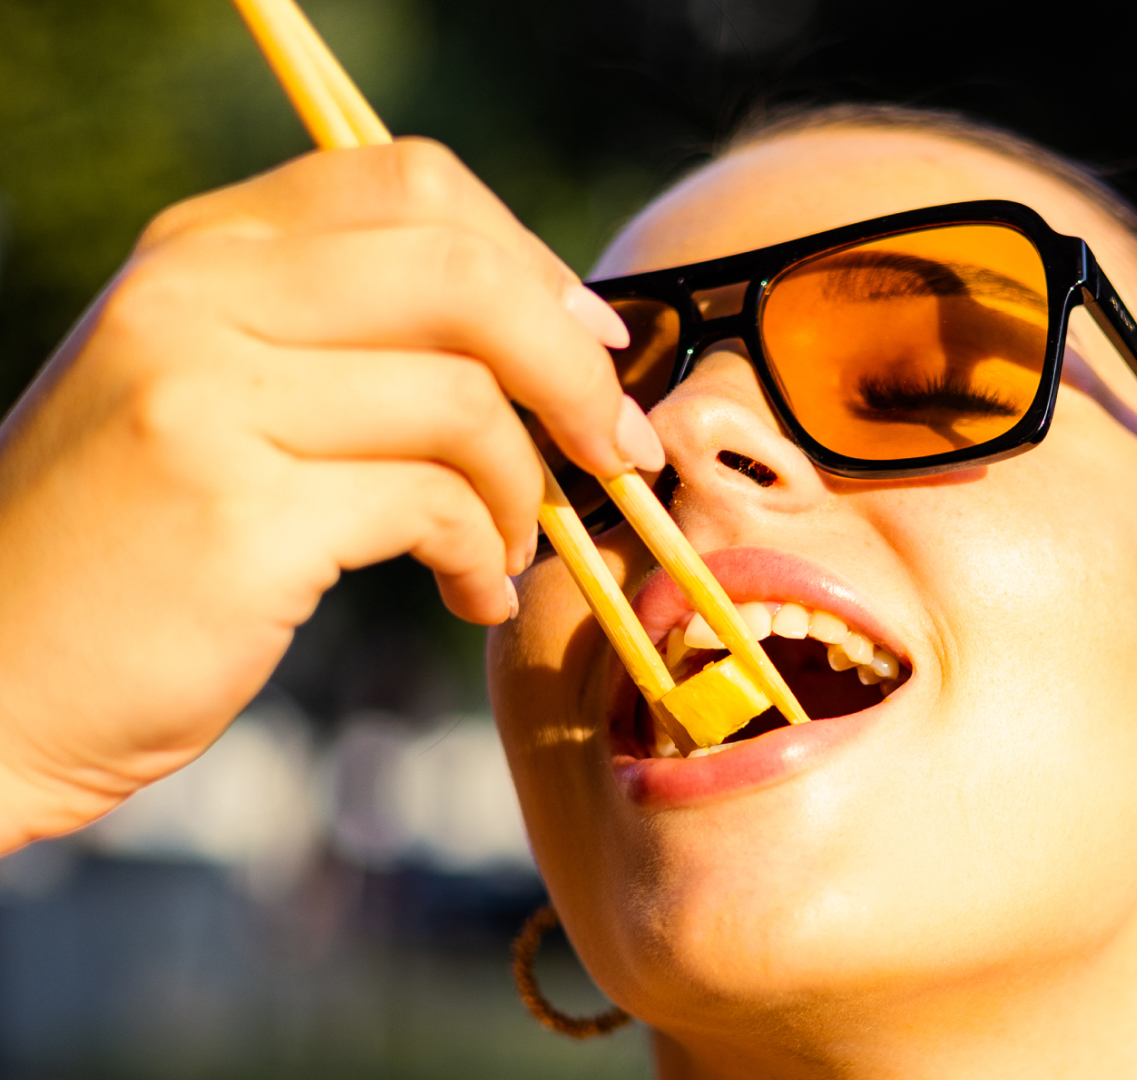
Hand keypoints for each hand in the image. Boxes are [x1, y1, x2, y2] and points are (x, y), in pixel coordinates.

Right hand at [0, 139, 658, 851]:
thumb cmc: (131, 549)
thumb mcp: (208, 395)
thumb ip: (341, 339)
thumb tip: (551, 333)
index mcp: (201, 250)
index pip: (412, 186)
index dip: (531, 260)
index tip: (591, 340)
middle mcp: (195, 297)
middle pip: (463, 274)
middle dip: (575, 367)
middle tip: (615, 449)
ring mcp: (206, 398)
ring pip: (465, 403)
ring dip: (526, 491)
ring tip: (505, 550)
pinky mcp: (237, 511)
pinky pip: (436, 507)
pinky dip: (483, 558)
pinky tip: (469, 595)